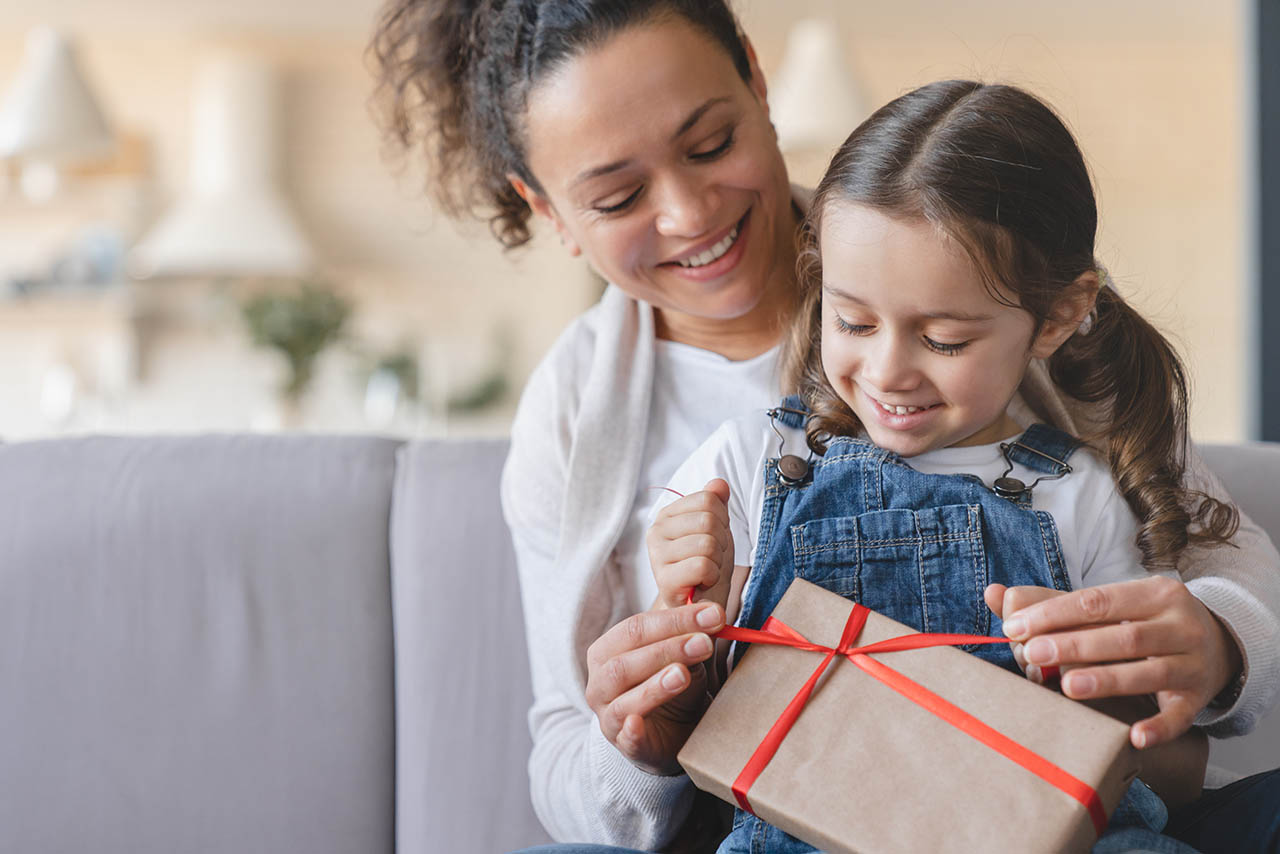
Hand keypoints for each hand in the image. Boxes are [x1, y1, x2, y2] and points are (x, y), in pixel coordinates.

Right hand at [584, 601, 725, 774]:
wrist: (674, 730)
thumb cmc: (673, 685)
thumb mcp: (682, 655)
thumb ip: (691, 633)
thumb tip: (712, 610)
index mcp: (607, 651)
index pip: (635, 628)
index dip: (674, 620)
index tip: (711, 615)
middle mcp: (600, 682)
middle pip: (624, 662)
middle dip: (668, 649)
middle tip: (704, 643)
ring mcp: (608, 715)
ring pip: (623, 699)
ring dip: (654, 685)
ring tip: (682, 674)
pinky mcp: (624, 744)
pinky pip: (624, 737)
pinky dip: (631, 730)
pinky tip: (638, 723)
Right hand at [646, 479, 732, 608]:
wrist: (700, 608)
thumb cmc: (708, 567)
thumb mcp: (717, 530)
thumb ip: (716, 504)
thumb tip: (719, 484)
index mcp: (667, 515)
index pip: (708, 499)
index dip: (722, 520)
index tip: (713, 539)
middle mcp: (656, 532)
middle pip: (708, 520)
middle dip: (721, 542)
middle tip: (711, 559)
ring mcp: (656, 556)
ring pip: (707, 543)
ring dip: (717, 560)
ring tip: (707, 571)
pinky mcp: (664, 580)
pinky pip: (702, 565)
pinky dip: (712, 575)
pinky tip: (703, 582)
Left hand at [986, 577, 1242, 748]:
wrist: (1218, 645)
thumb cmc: (1144, 622)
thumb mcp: (1112, 605)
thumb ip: (1052, 603)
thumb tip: (993, 593)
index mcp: (1154, 593)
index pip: (1097, 600)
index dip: (1054, 614)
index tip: (1015, 627)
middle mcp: (1179, 625)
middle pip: (1123, 635)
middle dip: (1074, 645)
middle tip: (1032, 653)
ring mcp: (1192, 662)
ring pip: (1148, 672)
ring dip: (1106, 680)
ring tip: (1067, 686)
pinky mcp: (1198, 698)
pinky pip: (1179, 716)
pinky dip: (1157, 727)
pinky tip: (1133, 737)